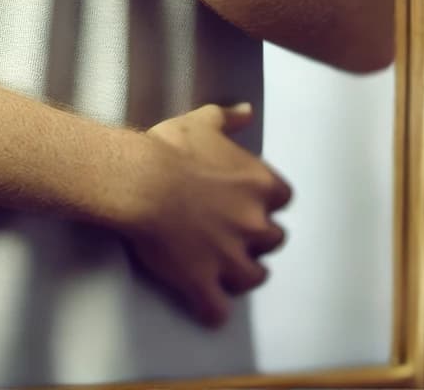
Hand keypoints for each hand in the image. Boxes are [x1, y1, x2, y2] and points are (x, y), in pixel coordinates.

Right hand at [125, 103, 292, 326]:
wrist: (139, 181)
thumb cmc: (169, 149)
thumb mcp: (201, 122)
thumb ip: (228, 118)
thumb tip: (246, 112)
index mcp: (259, 185)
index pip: (283, 199)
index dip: (267, 203)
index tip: (251, 202)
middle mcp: (254, 223)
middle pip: (274, 240)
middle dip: (258, 240)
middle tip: (235, 235)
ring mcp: (231, 256)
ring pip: (254, 278)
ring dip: (243, 276)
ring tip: (228, 273)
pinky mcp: (203, 281)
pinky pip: (218, 310)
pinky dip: (213, 311)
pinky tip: (207, 308)